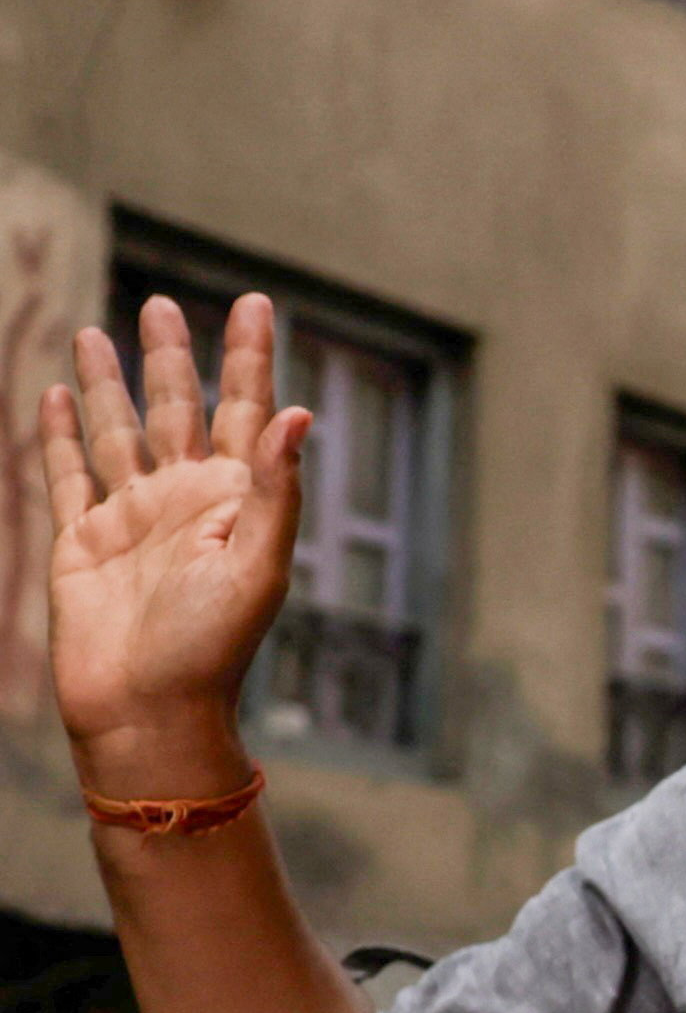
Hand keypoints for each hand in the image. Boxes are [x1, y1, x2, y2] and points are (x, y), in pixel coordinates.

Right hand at [47, 294, 309, 788]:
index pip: (245, 411)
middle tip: (165, 304)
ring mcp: (130, 518)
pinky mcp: (81, 541)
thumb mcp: (259, 565)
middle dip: (172, 357)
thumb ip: (276, 489)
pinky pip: (67, 475)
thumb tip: (299, 412)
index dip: (249, 357)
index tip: (255, 302)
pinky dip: (60, 434)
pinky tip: (59, 395)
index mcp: (235, 500)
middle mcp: (184, 500)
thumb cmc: (214, 647)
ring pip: (117, 432)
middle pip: (175, 409)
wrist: (148, 710)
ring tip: (99, 331)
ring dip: (110, 383)